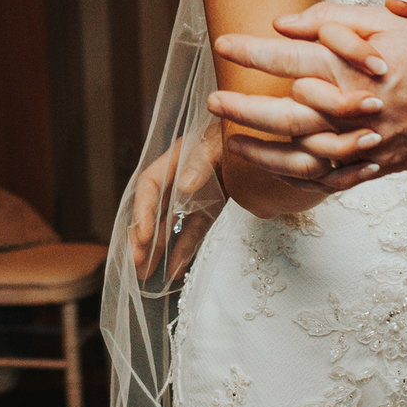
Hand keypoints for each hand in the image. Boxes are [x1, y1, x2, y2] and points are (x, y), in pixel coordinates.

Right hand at [125, 122, 226, 276]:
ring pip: (170, 224)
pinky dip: (185, 249)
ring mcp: (196, 194)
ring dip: (158, 249)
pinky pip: (194, 231)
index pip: (151, 185)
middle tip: (137, 264)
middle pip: (154, 209)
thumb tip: (183, 185)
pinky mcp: (211, 207)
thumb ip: (201, 160)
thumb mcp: (220, 141)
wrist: (269, 138)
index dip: (142, 211)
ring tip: (147, 275)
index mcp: (178, 158)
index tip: (143, 237)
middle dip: (143, 238)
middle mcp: (181, 176)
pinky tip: (177, 270)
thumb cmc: (241, 132)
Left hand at [210, 1, 406, 185]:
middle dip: (243, 107)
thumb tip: (284, 23)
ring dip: (263, 149)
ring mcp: (364, 142)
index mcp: (353, 67)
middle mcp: (353, 108)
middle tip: (212, 102)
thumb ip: (333, 20)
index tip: (223, 44)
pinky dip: (299, 178)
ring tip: (234, 142)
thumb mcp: (389, 23)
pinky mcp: (376, 164)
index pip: (288, 57)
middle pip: (284, 112)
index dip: (251, 51)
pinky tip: (276, 171)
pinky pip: (329, 179)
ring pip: (301, 154)